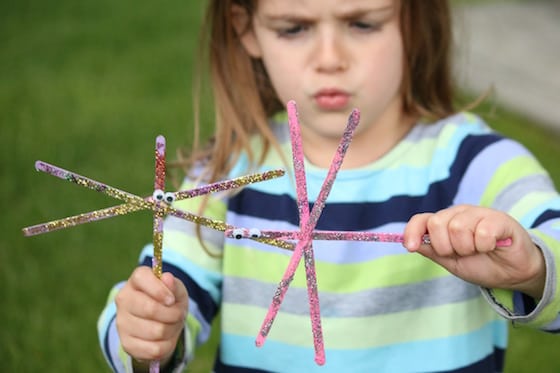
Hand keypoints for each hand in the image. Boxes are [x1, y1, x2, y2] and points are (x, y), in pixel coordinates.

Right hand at [115, 266, 188, 366]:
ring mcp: (122, 322)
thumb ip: (174, 284)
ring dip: (172, 330)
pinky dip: (167, 345)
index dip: (160, 290)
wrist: (162, 322)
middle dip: (173, 314)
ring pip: (156, 331)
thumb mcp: (176, 290)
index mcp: (136, 281)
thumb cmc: (169, 300)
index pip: (142, 278)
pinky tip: (164, 338)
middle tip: (178, 314)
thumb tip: (167, 278)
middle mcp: (124, 299)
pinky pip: (154, 349)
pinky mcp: (126, 344)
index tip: (171, 300)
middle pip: (151, 309)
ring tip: (171, 325)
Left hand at [403, 205, 545, 298]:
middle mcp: (459, 214)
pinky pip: (482, 232)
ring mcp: (479, 213)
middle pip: (437, 224)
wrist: (513, 273)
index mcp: (445, 222)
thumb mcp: (451, 261)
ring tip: (478, 250)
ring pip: (458, 228)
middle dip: (446, 247)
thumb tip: (410, 243)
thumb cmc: (482, 264)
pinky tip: (492, 246)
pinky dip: (485, 246)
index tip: (410, 246)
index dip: (412, 231)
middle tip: (462, 253)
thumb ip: (431, 251)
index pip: (422, 219)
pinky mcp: (499, 218)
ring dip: (467, 248)